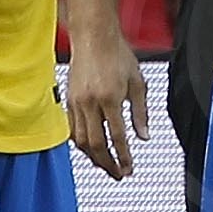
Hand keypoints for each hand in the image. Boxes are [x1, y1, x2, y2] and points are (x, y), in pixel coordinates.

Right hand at [67, 35, 149, 180]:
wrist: (94, 37)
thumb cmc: (118, 55)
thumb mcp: (138, 83)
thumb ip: (141, 113)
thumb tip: (144, 137)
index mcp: (110, 98)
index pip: (117, 137)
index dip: (124, 157)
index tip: (129, 169)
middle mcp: (90, 102)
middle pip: (96, 145)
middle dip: (107, 164)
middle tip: (118, 175)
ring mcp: (76, 102)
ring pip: (81, 140)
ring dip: (93, 157)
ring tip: (106, 165)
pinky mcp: (68, 100)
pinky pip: (72, 129)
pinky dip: (81, 143)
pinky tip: (91, 148)